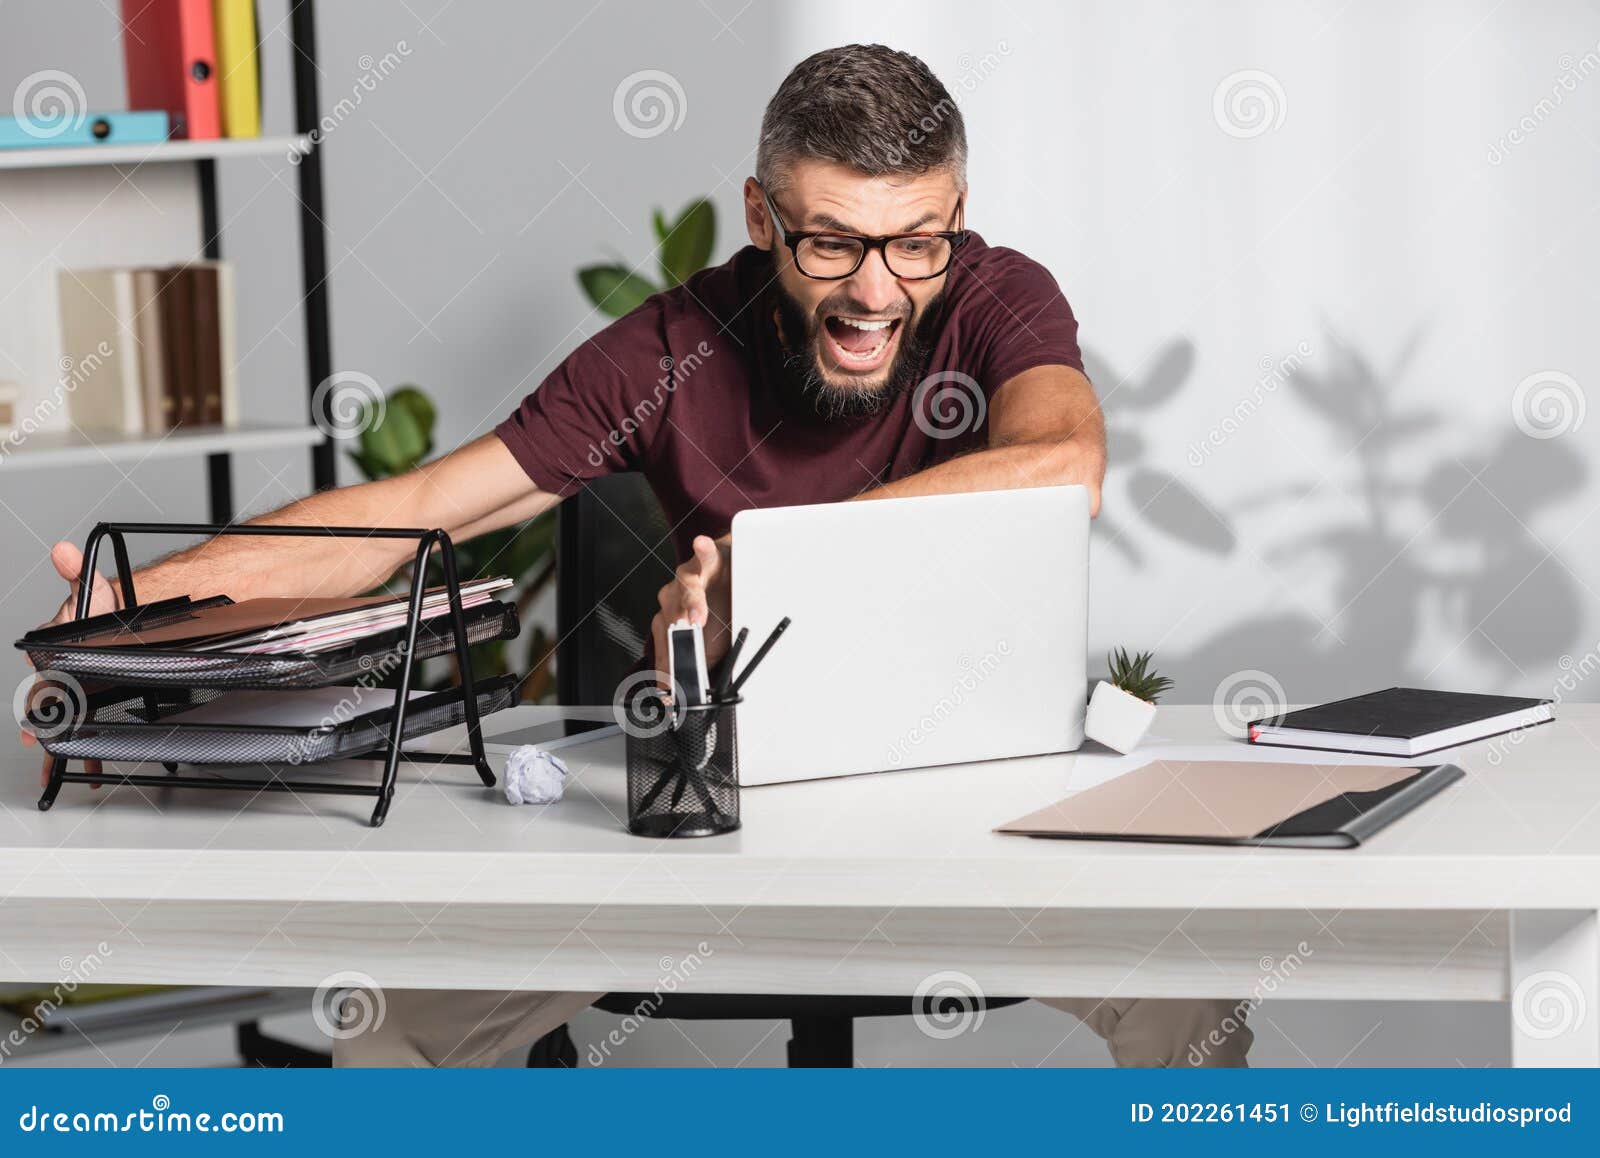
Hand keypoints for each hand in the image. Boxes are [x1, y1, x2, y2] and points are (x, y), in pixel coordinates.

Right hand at [22, 542, 117, 785]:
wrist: (123, 621)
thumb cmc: (104, 610)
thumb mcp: (93, 592)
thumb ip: (77, 573)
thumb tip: (63, 550)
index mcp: (54, 655)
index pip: (43, 680)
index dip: (39, 703)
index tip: (32, 729)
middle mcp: (62, 676)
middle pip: (51, 709)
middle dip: (46, 733)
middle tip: (42, 756)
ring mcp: (78, 692)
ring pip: (66, 725)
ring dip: (64, 750)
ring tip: (61, 775)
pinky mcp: (95, 703)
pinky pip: (87, 729)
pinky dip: (85, 751)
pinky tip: (90, 771)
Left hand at [651, 534, 731, 691]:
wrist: (730, 575)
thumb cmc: (718, 612)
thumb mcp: (708, 648)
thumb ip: (692, 668)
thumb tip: (675, 698)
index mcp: (669, 626)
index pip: (664, 652)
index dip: (666, 672)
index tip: (670, 692)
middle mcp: (672, 602)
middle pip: (671, 621)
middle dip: (677, 641)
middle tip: (685, 659)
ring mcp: (686, 581)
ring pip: (684, 590)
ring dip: (690, 603)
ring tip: (697, 618)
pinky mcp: (705, 560)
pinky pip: (703, 554)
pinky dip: (702, 550)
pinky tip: (701, 544)